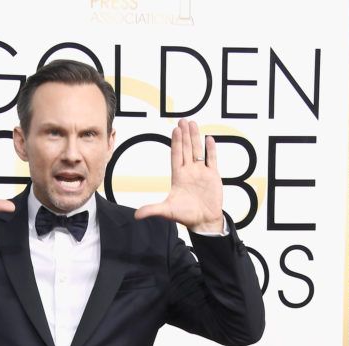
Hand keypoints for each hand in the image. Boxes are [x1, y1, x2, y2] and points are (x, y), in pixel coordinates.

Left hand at [134, 119, 223, 233]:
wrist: (204, 222)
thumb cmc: (185, 216)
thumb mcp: (167, 211)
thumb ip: (152, 210)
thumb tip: (135, 215)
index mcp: (178, 176)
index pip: (176, 156)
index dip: (176, 143)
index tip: (175, 130)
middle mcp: (189, 171)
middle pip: (186, 149)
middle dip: (185, 135)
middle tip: (183, 120)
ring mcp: (201, 172)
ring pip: (198, 150)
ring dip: (196, 137)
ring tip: (193, 123)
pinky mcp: (213, 175)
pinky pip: (212, 159)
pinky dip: (211, 150)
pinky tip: (209, 139)